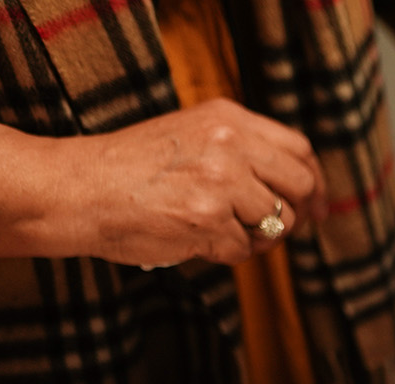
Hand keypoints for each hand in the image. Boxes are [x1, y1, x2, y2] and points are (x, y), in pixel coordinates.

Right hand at [0, 101, 327, 265]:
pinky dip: (223, 253)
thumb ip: (241, 152)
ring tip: (214, 231)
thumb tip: (299, 190)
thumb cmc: (131, 170)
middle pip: (299, 186)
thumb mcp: (191, 137)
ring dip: (253, 237)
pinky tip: (193, 239)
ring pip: (274, 223)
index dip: (314, 182)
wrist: (77, 188)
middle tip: (275, 231)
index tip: (317, 206)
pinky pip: (242, 250)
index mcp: (228, 119)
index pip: (299, 149)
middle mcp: (230, 144)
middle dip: (295, 215)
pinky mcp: (208, 219)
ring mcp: (221, 182)